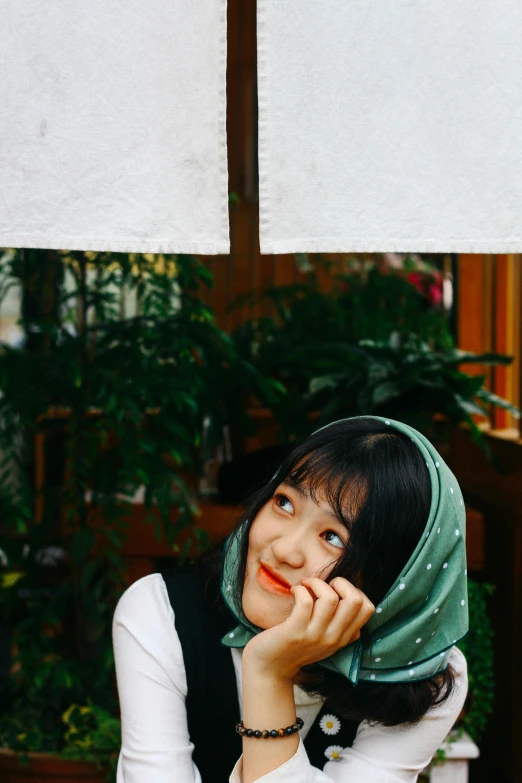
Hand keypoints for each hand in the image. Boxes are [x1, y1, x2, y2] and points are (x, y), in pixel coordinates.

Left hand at [242, 576, 374, 681]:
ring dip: (317, 583)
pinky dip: (300, 589)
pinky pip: (305, 601)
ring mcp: (314, 636)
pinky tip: (294, 591)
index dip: (354, 591)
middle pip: (355, 601)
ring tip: (306, 585)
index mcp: (342, 637)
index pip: (367, 609)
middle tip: (323, 586)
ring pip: (330, 598)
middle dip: (341, 582)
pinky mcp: (295, 632)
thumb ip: (340, 626)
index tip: (336, 590)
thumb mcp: (325, 640)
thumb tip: (355, 600)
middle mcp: (333, 638)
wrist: (269, 668)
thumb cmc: (295, 646)